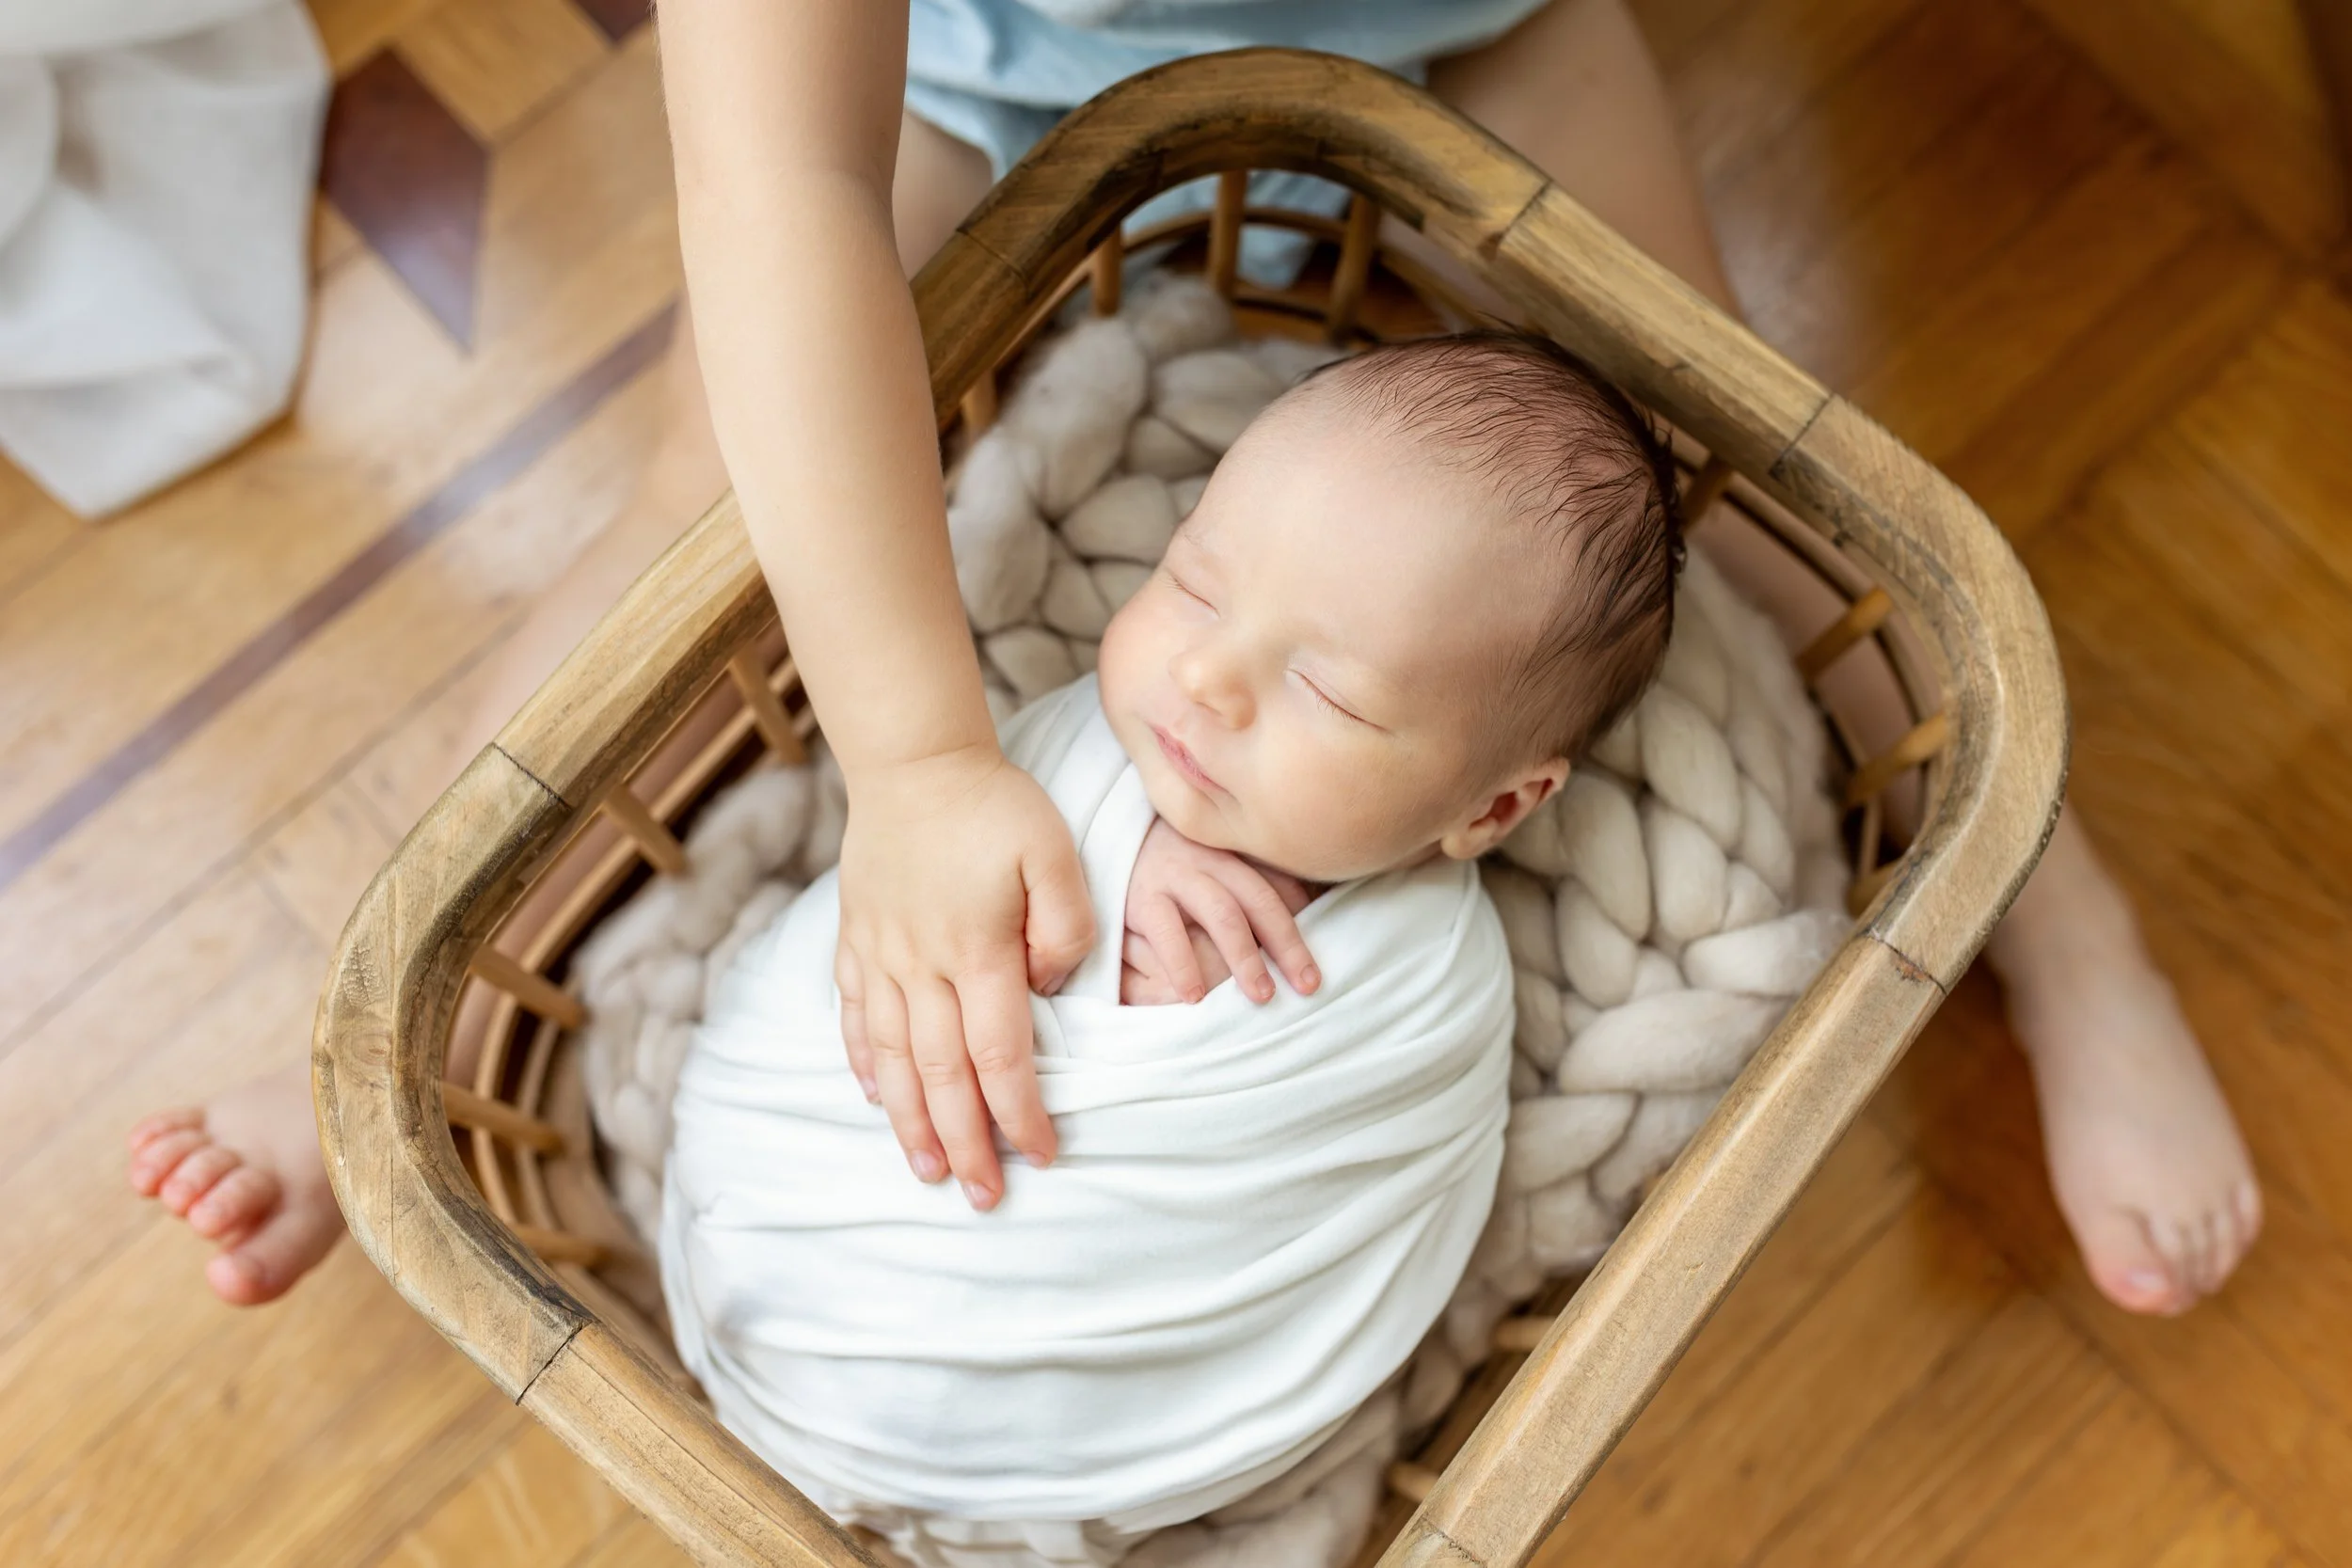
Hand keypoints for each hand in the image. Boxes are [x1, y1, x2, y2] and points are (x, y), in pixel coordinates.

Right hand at [835, 743, 1094, 1208]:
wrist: (914, 760)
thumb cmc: (995, 804)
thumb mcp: (1055, 853)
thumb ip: (1066, 927)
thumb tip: (1049, 985)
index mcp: (978, 950)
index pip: (1001, 1054)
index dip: (1020, 1112)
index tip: (1040, 1155)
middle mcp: (921, 964)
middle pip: (943, 1074)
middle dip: (965, 1142)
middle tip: (983, 1196)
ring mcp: (881, 956)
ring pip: (894, 1058)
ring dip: (910, 1121)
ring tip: (927, 1169)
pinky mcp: (856, 940)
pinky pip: (856, 1016)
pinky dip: (866, 1062)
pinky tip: (876, 1096)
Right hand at [1118, 819, 1318, 1005]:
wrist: (1103, 833)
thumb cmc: (1167, 859)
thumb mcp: (1208, 858)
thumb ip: (1247, 878)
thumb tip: (1305, 908)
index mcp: (1232, 851)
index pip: (1276, 884)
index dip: (1303, 921)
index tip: (1319, 959)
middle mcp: (1209, 858)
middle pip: (1259, 899)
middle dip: (1287, 943)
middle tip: (1307, 985)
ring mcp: (1174, 873)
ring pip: (1222, 912)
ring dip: (1245, 956)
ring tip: (1262, 995)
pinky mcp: (1139, 895)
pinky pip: (1166, 931)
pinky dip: (1183, 964)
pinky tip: (1195, 995)